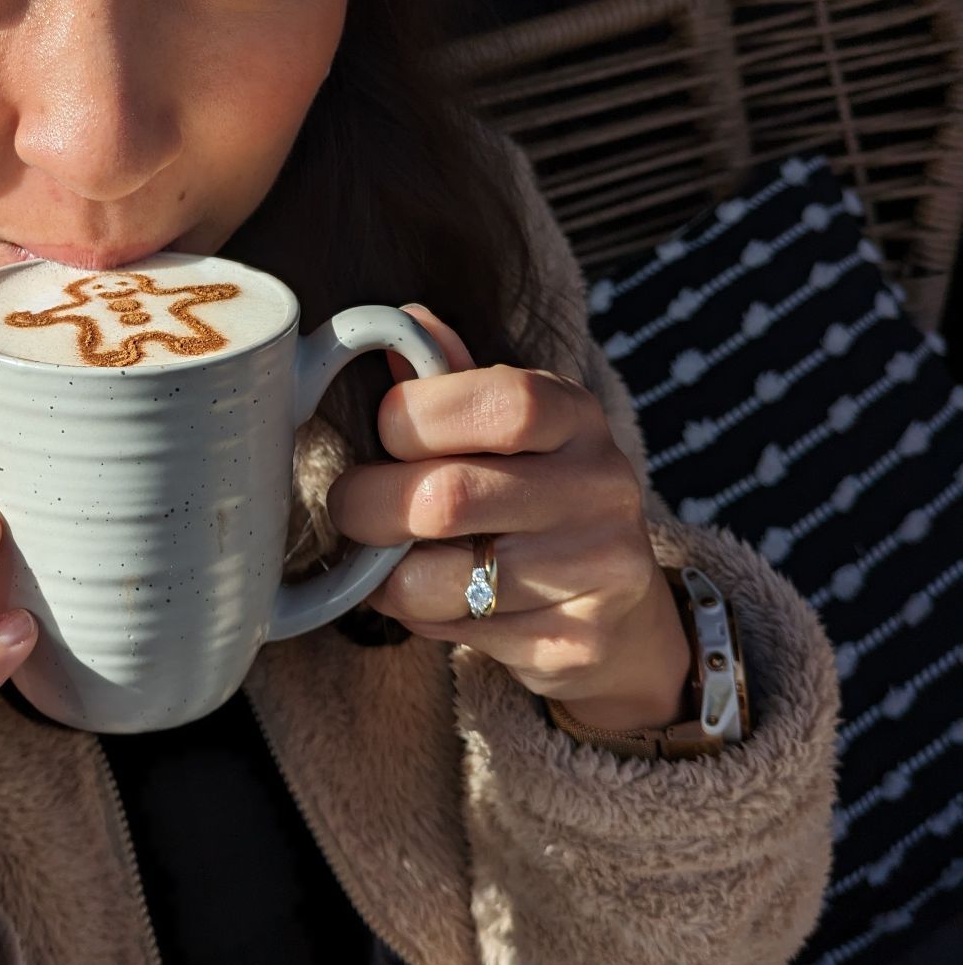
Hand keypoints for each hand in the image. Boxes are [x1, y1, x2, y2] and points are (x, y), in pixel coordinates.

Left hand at [326, 307, 690, 732]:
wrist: (615, 612)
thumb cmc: (533, 497)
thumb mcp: (506, 429)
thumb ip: (448, 379)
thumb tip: (392, 325)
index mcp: (576, 416)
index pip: (501, 403)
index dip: (414, 417)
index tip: (384, 433)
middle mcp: (599, 487)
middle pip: (448, 497)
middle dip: (368, 506)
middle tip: (348, 508)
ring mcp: (595, 568)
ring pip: (439, 578)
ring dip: (387, 576)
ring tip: (388, 562)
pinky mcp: (575, 640)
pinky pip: (458, 631)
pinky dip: (420, 619)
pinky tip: (435, 601)